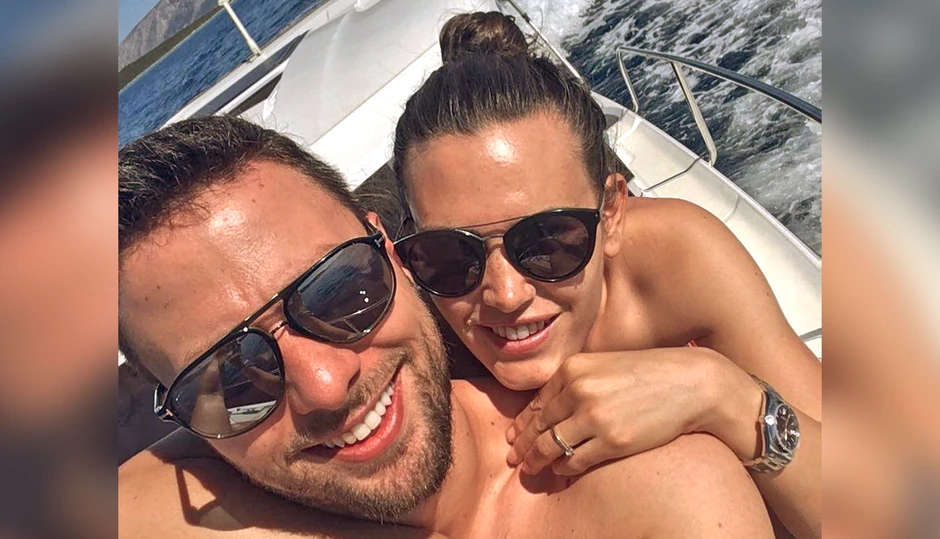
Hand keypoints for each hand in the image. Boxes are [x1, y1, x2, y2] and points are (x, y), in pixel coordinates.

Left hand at [506, 347, 756, 475]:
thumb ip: (576, 382)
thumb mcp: (605, 365)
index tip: (515, 436)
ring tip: (530, 468)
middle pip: (538, 425)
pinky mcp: (612, 442)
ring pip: (550, 445)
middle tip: (514, 457)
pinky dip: (563, 467)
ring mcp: (594, 417)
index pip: (537, 402)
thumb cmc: (649, 374)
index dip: (523, 423)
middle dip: (523, 444)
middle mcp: (579, 391)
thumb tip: (549, 410)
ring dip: (536, 460)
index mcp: (573, 369)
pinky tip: (561, 469)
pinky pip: (574, 460)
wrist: (691, 384)